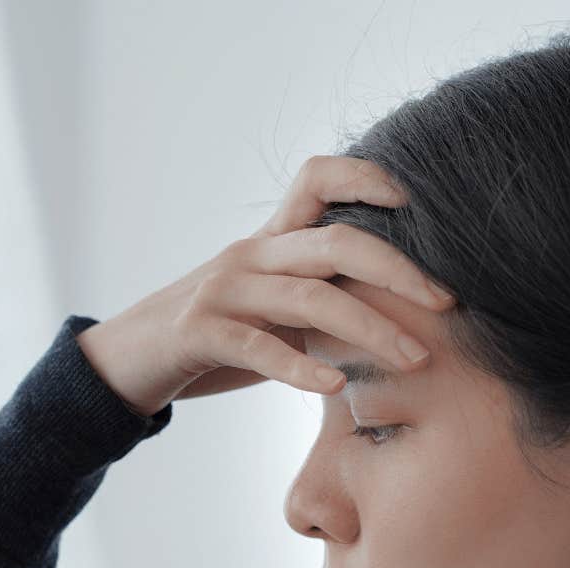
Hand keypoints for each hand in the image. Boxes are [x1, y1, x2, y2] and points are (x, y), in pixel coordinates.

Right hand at [75, 154, 458, 416]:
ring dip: (371, 329)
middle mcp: (250, 254)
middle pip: (336, 242)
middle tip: (446, 302)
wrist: (123, 362)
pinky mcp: (199, 331)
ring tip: (414, 359)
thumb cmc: (210, 341)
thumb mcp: (269, 313)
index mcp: (270, 242)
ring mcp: (223, 290)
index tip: (416, 202)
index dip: (367, 177)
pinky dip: (301, 366)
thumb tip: (396, 317)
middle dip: (399, 271)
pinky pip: (259, 346)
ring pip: (310, 297)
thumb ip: (319, 303)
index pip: (318, 179)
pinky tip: (335, 388)